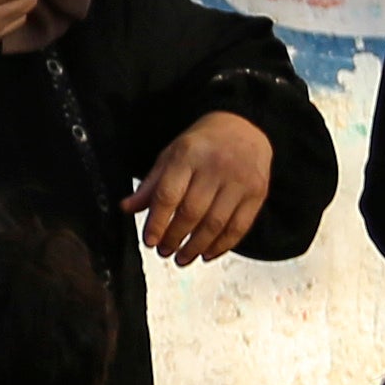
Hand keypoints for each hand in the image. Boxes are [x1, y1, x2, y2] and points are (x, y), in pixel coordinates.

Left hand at [130, 111, 274, 266]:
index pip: (168, 194)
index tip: (149, 241)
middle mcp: (216, 167)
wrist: (243, 127)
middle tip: (164, 251)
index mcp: (188, 155)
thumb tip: (127, 208)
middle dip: (174, 237)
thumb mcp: (170, 156)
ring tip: (182, 257)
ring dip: (196, 247)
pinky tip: (207, 253)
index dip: (157, 222)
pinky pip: (239, 227)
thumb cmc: (202, 145)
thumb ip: (151, 185)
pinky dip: (222, 245)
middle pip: (192, 212)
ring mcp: (240, 180)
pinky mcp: (257, 192)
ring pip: (216, 224)